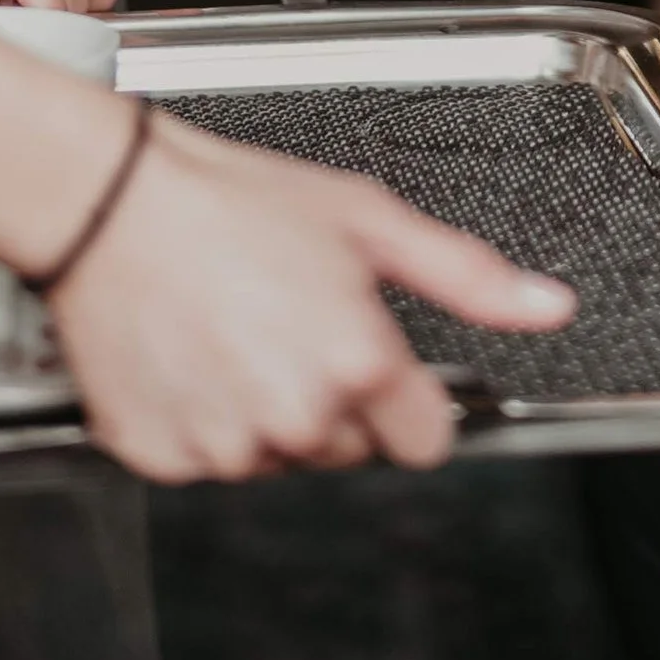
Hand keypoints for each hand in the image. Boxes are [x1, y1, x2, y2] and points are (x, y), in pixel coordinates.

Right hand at [48, 112, 575, 478]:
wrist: (112, 204)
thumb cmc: (235, 200)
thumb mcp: (370, 219)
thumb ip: (467, 276)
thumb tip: (548, 307)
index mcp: (359, 365)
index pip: (425, 440)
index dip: (409, 397)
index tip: (379, 361)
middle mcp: (297, 419)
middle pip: (350, 446)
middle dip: (335, 395)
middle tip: (293, 319)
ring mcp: (226, 447)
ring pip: (279, 454)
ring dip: (269, 408)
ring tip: (237, 327)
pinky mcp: (165, 459)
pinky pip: (209, 459)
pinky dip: (206, 418)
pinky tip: (195, 353)